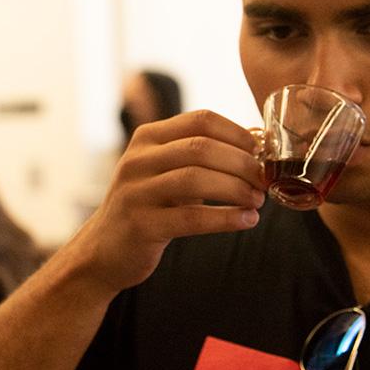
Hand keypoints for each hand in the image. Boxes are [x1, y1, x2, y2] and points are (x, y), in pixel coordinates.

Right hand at [68, 110, 264, 295]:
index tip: (262, 152)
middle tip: (265, 180)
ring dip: (236, 189)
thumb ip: (201, 155)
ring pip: (195, 179)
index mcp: (147, 138)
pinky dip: (225, 218)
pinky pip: (191, 218)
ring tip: (257, 200)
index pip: (200, 120)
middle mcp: (137, 159)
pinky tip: (247, 220)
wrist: (105, 249)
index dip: (238, 133)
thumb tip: (257, 140)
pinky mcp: (140, 224)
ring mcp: (135, 191)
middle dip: (242, 163)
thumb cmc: (148, 206)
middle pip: (200, 147)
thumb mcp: (166, 171)